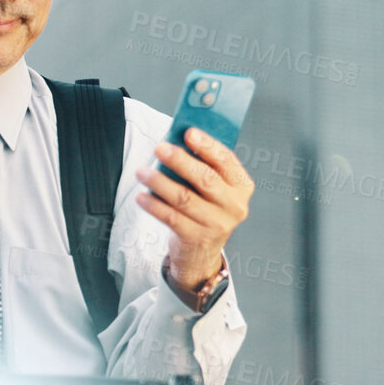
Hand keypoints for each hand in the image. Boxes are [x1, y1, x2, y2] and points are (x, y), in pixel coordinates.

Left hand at [134, 127, 253, 300]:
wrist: (202, 252)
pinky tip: (141, 196)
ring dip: (159, 182)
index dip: (207, 145)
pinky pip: (172, 217)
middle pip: (205, 178)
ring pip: (184, 198)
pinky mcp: (197, 238)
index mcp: (242, 186)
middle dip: (179, 160)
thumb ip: (204, 166)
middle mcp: (234, 206)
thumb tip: (177, 141)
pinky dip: (154, 205)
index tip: (189, 132)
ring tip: (142, 172)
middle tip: (159, 148)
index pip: (226, 160)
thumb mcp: (214, 189)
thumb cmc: (206, 211)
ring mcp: (217, 224)